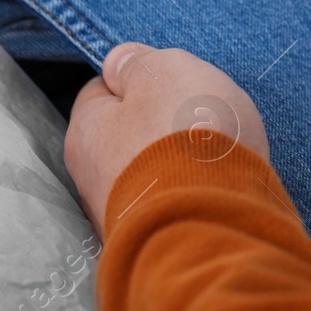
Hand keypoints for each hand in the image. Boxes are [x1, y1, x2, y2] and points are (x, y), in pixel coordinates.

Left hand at [65, 43, 269, 233]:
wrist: (214, 229)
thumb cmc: (186, 138)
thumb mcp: (164, 72)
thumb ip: (139, 62)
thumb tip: (118, 63)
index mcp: (85, 132)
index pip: (102, 93)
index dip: (138, 81)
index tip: (171, 80)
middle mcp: (93, 182)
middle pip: (131, 137)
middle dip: (165, 126)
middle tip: (204, 117)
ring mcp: (125, 221)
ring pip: (158, 176)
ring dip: (186, 165)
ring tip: (223, 156)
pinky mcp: (159, 247)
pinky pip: (180, 208)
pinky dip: (200, 197)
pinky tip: (224, 190)